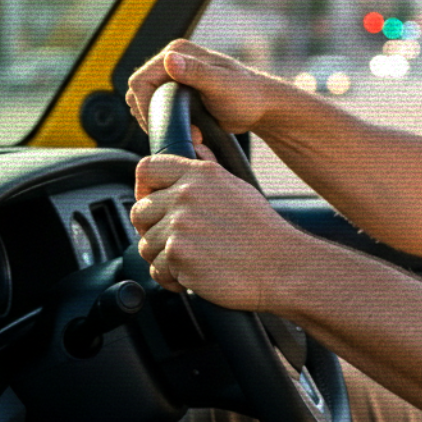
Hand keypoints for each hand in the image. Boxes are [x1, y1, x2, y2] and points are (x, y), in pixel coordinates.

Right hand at [125, 39, 274, 135]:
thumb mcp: (223, 85)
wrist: (261, 106)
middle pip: (139, 92)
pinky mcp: (176, 91)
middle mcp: (173, 60)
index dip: (145, 107)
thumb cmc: (247, 95)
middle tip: (179, 131)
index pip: (140, 80)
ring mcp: (174, 75)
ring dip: (159, 120)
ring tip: (187, 130)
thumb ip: (197, 72)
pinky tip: (187, 129)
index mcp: (179, 52)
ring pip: (145, 102)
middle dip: (153, 116)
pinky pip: (156, 107)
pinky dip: (165, 121)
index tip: (163, 125)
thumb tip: (170, 60)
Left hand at [130, 154, 295, 309]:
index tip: (154, 204)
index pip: (147, 169)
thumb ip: (208, 164)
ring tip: (193, 260)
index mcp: (201, 174)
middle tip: (178, 241)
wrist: (282, 266)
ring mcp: (181, 225)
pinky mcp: (179, 255)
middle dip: (153, 230)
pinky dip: (172, 279)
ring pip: (146, 245)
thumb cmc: (261, 231)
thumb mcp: (237, 186)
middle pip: (139, 212)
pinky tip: (194, 275)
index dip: (144, 188)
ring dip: (164, 258)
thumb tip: (193, 142)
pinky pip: (156, 270)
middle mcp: (187, 195)